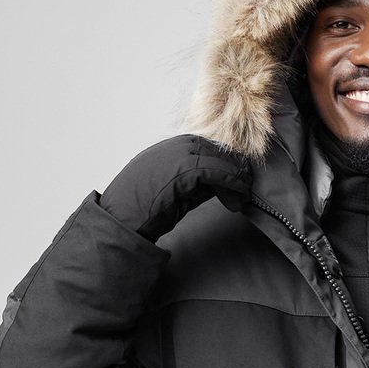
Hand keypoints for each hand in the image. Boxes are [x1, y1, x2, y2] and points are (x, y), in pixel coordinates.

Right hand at [98, 136, 252, 241]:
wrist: (121, 219)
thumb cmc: (142, 212)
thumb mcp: (173, 194)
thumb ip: (194, 186)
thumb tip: (220, 186)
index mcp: (167, 150)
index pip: (204, 147)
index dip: (223, 162)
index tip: (237, 177)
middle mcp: (172, 148)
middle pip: (213, 149)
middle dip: (233, 166)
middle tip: (247, 184)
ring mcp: (175, 156)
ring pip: (216, 158)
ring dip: (235, 175)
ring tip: (246, 192)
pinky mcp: (180, 170)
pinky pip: (214, 171)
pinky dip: (230, 183)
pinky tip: (238, 196)